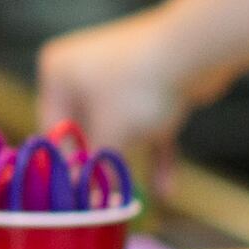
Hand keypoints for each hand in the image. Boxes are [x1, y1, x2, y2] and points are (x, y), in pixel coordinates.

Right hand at [35, 10, 214, 186]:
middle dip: (103, 166)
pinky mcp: (154, 80)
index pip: (53, 128)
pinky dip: (155, 150)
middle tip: (108, 199)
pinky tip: (166, 187)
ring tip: (134, 197)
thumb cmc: (138, 87)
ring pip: (123, 127)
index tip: (78, 197)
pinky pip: (147, 121)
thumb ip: (95, 166)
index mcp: (58, 72)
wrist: (195, 49)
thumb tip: (86, 198)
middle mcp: (83, 67)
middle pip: (89, 129)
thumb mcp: (111, 134)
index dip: (66, 166)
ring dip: (132, 162)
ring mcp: (121, 73)